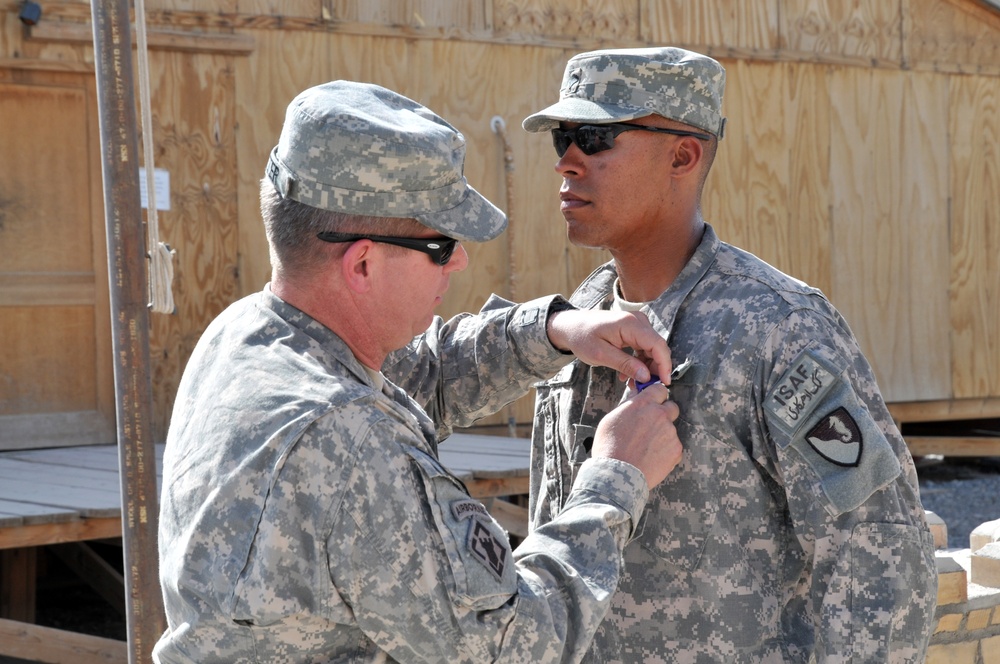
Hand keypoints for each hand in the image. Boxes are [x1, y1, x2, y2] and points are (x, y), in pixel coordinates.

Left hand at [547, 309, 670, 383]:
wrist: (571, 326)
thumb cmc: (582, 337)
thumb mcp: (601, 354)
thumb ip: (625, 364)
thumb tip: (647, 377)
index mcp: (630, 324)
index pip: (657, 344)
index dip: (664, 365)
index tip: (664, 383)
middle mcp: (637, 321)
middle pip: (657, 347)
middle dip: (655, 369)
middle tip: (644, 387)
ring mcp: (637, 324)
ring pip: (652, 349)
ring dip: (646, 368)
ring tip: (633, 384)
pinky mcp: (634, 330)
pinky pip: (644, 348)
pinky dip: (640, 362)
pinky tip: (628, 375)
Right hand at [591, 383, 681, 488]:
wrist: (619, 474)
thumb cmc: (609, 447)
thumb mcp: (611, 419)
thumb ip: (628, 405)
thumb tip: (637, 395)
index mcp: (643, 404)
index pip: (660, 389)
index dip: (657, 396)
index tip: (653, 402)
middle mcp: (660, 415)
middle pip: (672, 407)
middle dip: (664, 414)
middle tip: (651, 426)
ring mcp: (670, 432)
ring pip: (670, 430)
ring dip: (662, 435)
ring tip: (645, 449)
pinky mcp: (676, 450)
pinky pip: (673, 446)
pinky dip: (666, 451)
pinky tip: (651, 458)